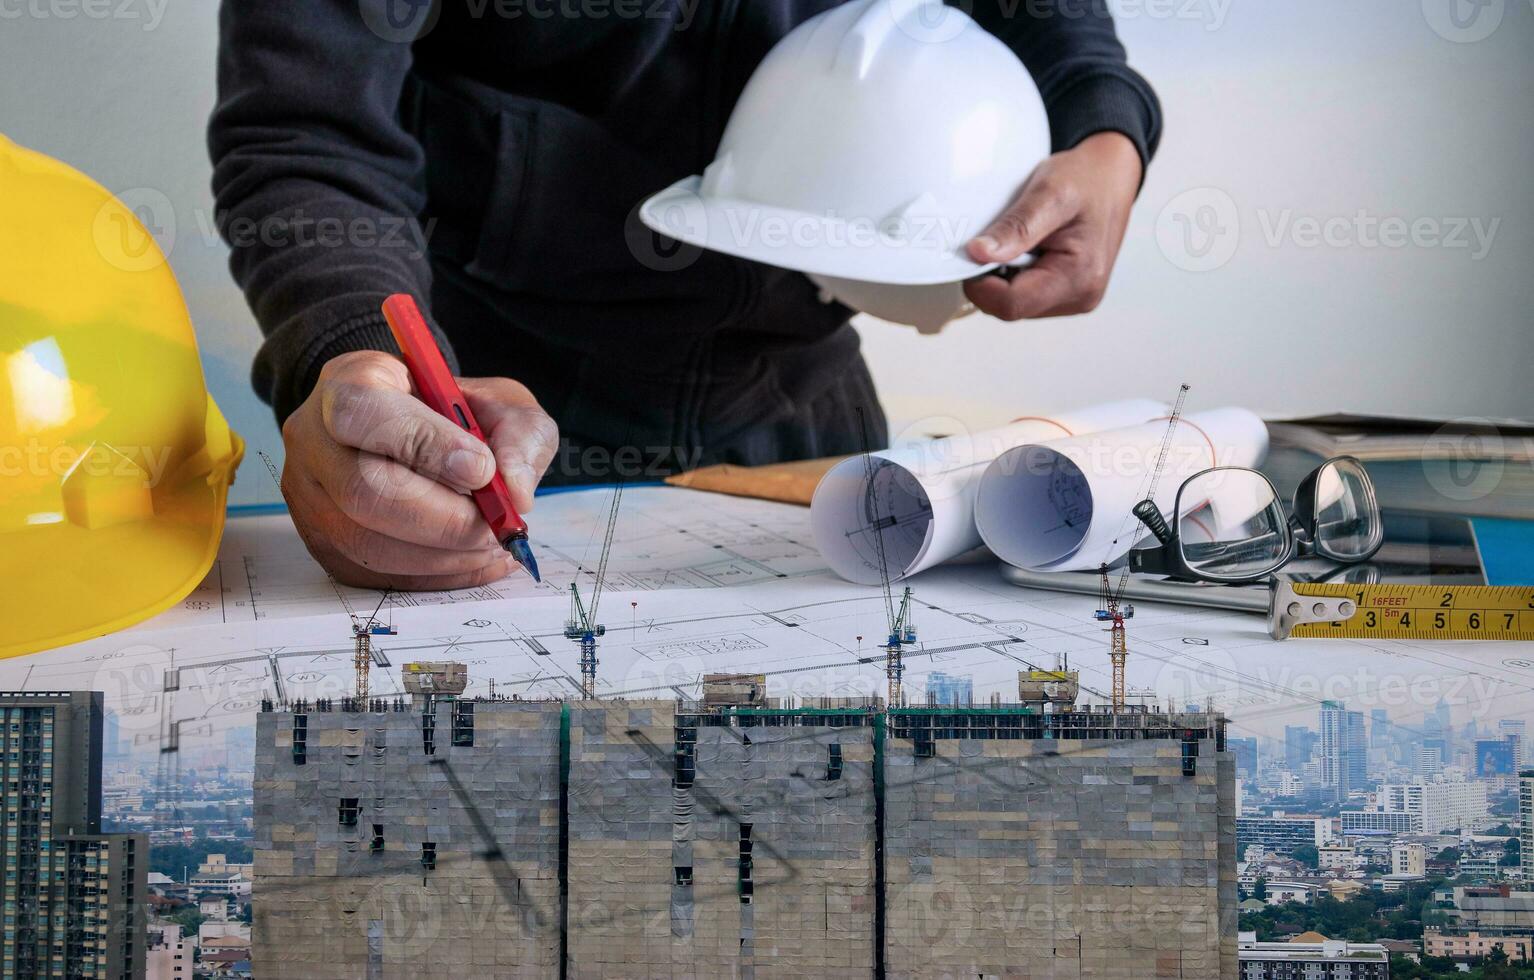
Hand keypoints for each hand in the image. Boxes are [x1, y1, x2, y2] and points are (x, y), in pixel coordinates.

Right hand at [279, 350, 558, 589]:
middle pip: (362, 490)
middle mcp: (315, 440)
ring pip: (367, 542)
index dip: (427, 446)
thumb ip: (519, 436)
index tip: (482, 470)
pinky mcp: (324, 545)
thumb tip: (515, 493)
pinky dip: (437, 575)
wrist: (418, 435)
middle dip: (444, 519)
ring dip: (444, 554)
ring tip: (492, 543)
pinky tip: (474, 559)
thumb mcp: (500, 403)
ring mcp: (310, 498)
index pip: (366, 413)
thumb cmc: (455, 415)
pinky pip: (375, 575)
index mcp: (351, 384)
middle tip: (495, 524)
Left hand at [964, 131, 1142, 318]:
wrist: (1110, 176)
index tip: (972, 252)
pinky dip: (1015, 272)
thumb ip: (1016, 227)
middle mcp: (1079, 296)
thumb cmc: (1088, 180)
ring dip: (1004, 273)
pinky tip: (1028, 248)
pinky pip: (1025, 294)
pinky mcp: (1067, 293)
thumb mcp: (1050, 192)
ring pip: (1015, 303)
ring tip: (1022, 239)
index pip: (1011, 304)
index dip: (980, 283)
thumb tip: (978, 254)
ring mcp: (1074, 298)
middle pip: (1010, 306)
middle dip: (993, 275)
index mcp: (1079, 277)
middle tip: (1003, 237)